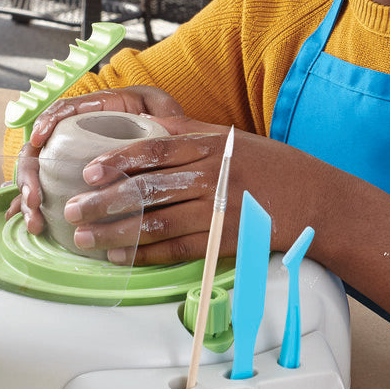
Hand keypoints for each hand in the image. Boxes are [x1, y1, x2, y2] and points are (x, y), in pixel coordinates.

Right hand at [7, 85, 186, 234]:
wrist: (165, 138)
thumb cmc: (161, 121)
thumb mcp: (162, 112)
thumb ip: (162, 114)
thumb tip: (146, 120)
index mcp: (93, 111)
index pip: (60, 112)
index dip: (45, 122)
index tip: (38, 139)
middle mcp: (73, 133)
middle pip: (39, 148)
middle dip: (30, 174)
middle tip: (35, 199)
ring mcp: (68, 157)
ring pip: (37, 174)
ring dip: (29, 197)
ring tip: (36, 222)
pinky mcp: (68, 179)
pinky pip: (46, 192)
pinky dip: (36, 209)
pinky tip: (36, 226)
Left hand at [60, 116, 304, 265]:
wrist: (316, 198)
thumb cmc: (268, 166)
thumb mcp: (229, 139)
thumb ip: (187, 137)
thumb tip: (138, 132)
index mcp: (209, 144)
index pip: (154, 150)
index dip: (117, 161)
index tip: (88, 172)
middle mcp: (212, 174)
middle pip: (147, 188)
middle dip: (104, 202)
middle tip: (73, 211)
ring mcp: (220, 208)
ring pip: (157, 222)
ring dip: (116, 232)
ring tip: (86, 239)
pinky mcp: (227, 239)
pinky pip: (178, 248)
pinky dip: (147, 254)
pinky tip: (122, 256)